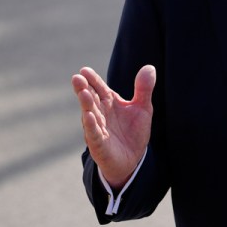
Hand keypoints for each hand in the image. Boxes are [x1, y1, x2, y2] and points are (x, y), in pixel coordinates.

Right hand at [71, 65, 155, 189]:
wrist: (133, 159)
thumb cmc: (133, 131)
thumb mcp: (143, 108)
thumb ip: (144, 89)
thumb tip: (149, 67)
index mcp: (109, 103)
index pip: (99, 88)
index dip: (93, 79)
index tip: (85, 69)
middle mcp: (100, 114)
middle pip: (90, 99)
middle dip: (84, 89)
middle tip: (77, 77)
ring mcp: (98, 129)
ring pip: (90, 115)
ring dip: (86, 105)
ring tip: (83, 93)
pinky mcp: (99, 145)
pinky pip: (94, 135)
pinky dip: (91, 126)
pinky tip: (89, 117)